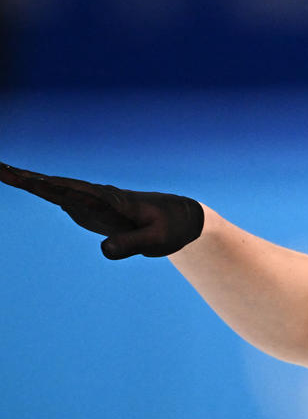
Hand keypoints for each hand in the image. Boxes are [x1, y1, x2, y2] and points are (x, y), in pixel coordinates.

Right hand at [0, 163, 203, 258]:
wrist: (180, 219)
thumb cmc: (170, 227)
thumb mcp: (156, 239)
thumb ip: (132, 244)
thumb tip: (103, 250)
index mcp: (111, 199)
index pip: (74, 191)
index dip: (48, 186)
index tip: (25, 178)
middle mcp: (98, 196)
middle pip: (58, 186)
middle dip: (28, 178)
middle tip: (0, 168)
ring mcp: (93, 203)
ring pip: (57, 190)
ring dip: (31, 181)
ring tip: (5, 171)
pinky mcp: (92, 211)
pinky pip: (63, 199)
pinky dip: (43, 190)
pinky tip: (28, 183)